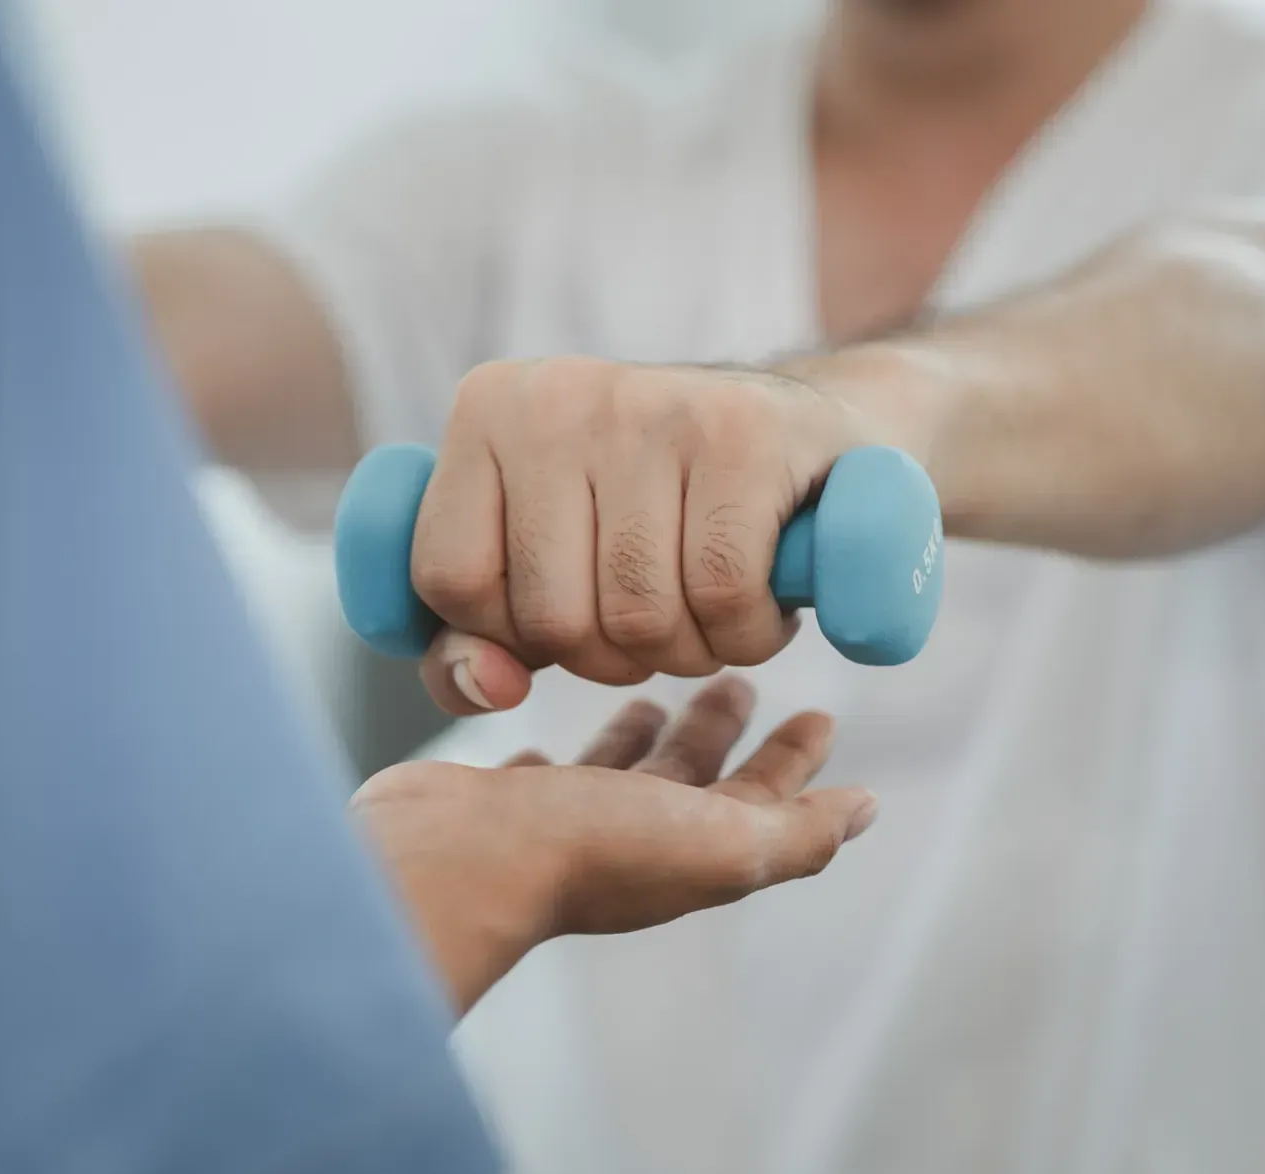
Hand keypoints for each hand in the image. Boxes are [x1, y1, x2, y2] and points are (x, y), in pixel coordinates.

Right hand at [350, 677, 875, 1013]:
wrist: (449, 865)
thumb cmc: (583, 851)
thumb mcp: (718, 843)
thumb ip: (794, 832)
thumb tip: (866, 812)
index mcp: (689, 852)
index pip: (761, 801)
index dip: (795, 762)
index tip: (821, 716)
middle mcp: (631, 843)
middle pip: (697, 781)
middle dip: (725, 734)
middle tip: (743, 682)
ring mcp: (565, 828)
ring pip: (624, 774)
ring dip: (652, 737)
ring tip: (663, 689)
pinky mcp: (505, 808)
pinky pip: (547, 776)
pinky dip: (570, 752)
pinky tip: (560, 727)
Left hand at [408, 357, 907, 709]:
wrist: (814, 434)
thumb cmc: (662, 512)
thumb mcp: (546, 561)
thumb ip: (473, 639)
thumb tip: (490, 688)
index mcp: (489, 411)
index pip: (450, 579)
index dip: (516, 633)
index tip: (575, 606)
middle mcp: (560, 395)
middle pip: (552, 616)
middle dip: (614, 656)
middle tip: (660, 616)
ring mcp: (652, 407)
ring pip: (639, 616)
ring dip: (690, 651)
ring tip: (713, 608)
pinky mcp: (745, 435)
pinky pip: (722, 596)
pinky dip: (746, 633)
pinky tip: (762, 602)